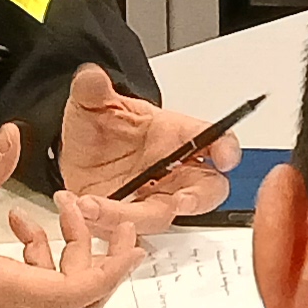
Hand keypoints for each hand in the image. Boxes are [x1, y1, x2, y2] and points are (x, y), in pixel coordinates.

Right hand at [0, 125, 150, 307]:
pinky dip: (40, 260)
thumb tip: (12, 135)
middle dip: (98, 255)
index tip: (130, 244)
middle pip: (78, 295)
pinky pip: (35, 290)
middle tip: (107, 222)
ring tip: (54, 210)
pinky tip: (18, 226)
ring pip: (58, 292)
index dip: (109, 269)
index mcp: (4, 289)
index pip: (76, 291)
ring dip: (66, 252)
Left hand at [46, 61, 235, 224]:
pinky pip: (129, 230)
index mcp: (179, 136)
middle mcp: (176, 171)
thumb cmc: (102, 128)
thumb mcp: (93, 103)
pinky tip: (84, 210)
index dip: (227, 150)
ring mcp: (156, 198)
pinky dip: (107, 224)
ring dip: (132, 215)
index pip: (218, 141)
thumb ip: (93, 90)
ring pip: (162, 215)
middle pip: (206, 190)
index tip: (224, 157)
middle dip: (197, 199)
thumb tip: (91, 77)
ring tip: (95, 205)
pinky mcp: (133, 220)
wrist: (80, 153)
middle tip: (179, 202)